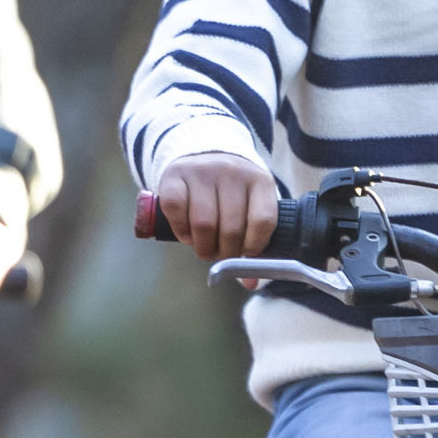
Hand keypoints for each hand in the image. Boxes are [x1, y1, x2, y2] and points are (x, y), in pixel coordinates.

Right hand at [146, 154, 284, 260]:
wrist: (204, 156)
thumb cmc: (231, 192)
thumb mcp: (250, 207)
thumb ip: (252, 242)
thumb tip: (250, 282)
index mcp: (260, 181)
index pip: (263, 221)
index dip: (254, 247)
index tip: (245, 254)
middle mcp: (233, 172)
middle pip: (231, 228)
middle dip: (224, 252)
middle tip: (219, 255)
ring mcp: (203, 171)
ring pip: (203, 223)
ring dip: (203, 246)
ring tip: (204, 248)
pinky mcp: (175, 175)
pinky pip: (176, 210)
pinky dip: (181, 231)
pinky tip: (187, 235)